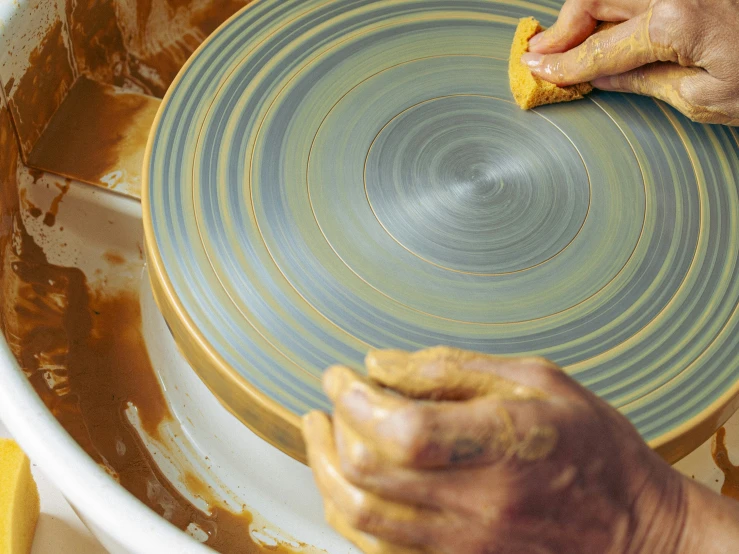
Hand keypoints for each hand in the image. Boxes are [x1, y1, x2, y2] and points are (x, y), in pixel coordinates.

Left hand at [303, 347, 694, 553]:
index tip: (341, 376)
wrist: (636, 533)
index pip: (402, 430)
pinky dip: (347, 511)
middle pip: (368, 474)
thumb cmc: (592, 446)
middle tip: (329, 400)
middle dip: (331, 429)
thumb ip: (453, 370)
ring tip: (320, 433)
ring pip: (360, 517)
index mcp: (504, 445)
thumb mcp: (538, 382)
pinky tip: (345, 479)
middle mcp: (479, 503)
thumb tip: (380, 362)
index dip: (354, 399)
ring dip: (325, 470)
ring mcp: (465, 544)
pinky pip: (378, 548)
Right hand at [521, 0, 738, 123]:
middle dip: (565, 27)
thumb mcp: (704, 98)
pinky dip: (616, 4)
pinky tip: (609, 25)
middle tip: (544, 54)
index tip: (535, 69)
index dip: (562, 63)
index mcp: (675, 22)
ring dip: (587, 11)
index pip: (598, 49)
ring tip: (572, 42)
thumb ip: (645, 81)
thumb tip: (602, 77)